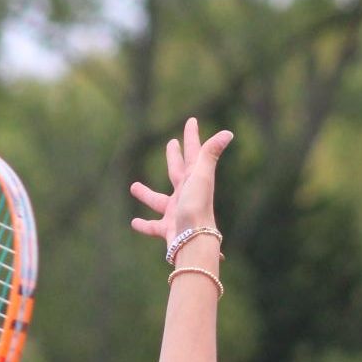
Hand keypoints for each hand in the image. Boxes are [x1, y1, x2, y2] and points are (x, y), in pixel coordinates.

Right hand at [130, 116, 232, 247]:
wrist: (194, 240)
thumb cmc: (197, 206)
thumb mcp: (202, 176)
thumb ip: (210, 153)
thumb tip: (228, 132)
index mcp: (194, 180)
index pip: (193, 153)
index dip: (192, 136)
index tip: (191, 121)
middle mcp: (186, 195)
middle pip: (178, 172)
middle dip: (174, 157)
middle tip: (171, 143)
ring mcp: (176, 212)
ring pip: (159, 200)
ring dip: (146, 194)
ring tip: (133, 186)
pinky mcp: (168, 230)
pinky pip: (153, 226)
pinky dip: (143, 225)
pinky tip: (133, 222)